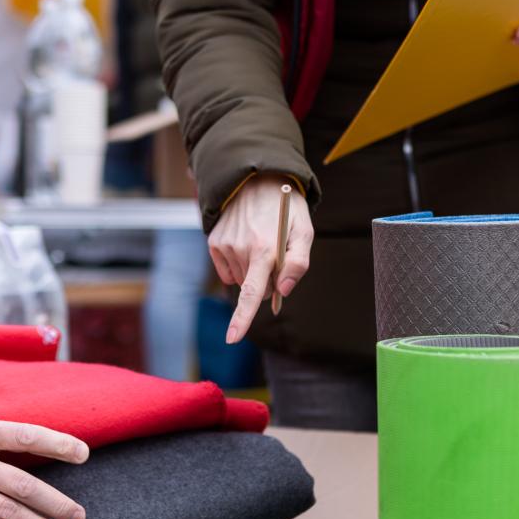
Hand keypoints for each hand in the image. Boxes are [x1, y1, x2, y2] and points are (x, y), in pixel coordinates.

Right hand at [208, 174, 313, 343]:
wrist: (258, 179)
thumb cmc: (287, 210)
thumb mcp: (305, 233)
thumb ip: (298, 264)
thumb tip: (283, 291)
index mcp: (265, 249)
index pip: (252, 293)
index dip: (242, 319)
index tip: (232, 339)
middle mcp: (241, 248)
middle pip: (254, 289)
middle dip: (267, 281)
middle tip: (276, 256)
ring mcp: (224, 245)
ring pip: (241, 279)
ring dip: (252, 270)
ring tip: (260, 242)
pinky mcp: (214, 241)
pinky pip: (227, 270)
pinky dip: (238, 265)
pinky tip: (245, 244)